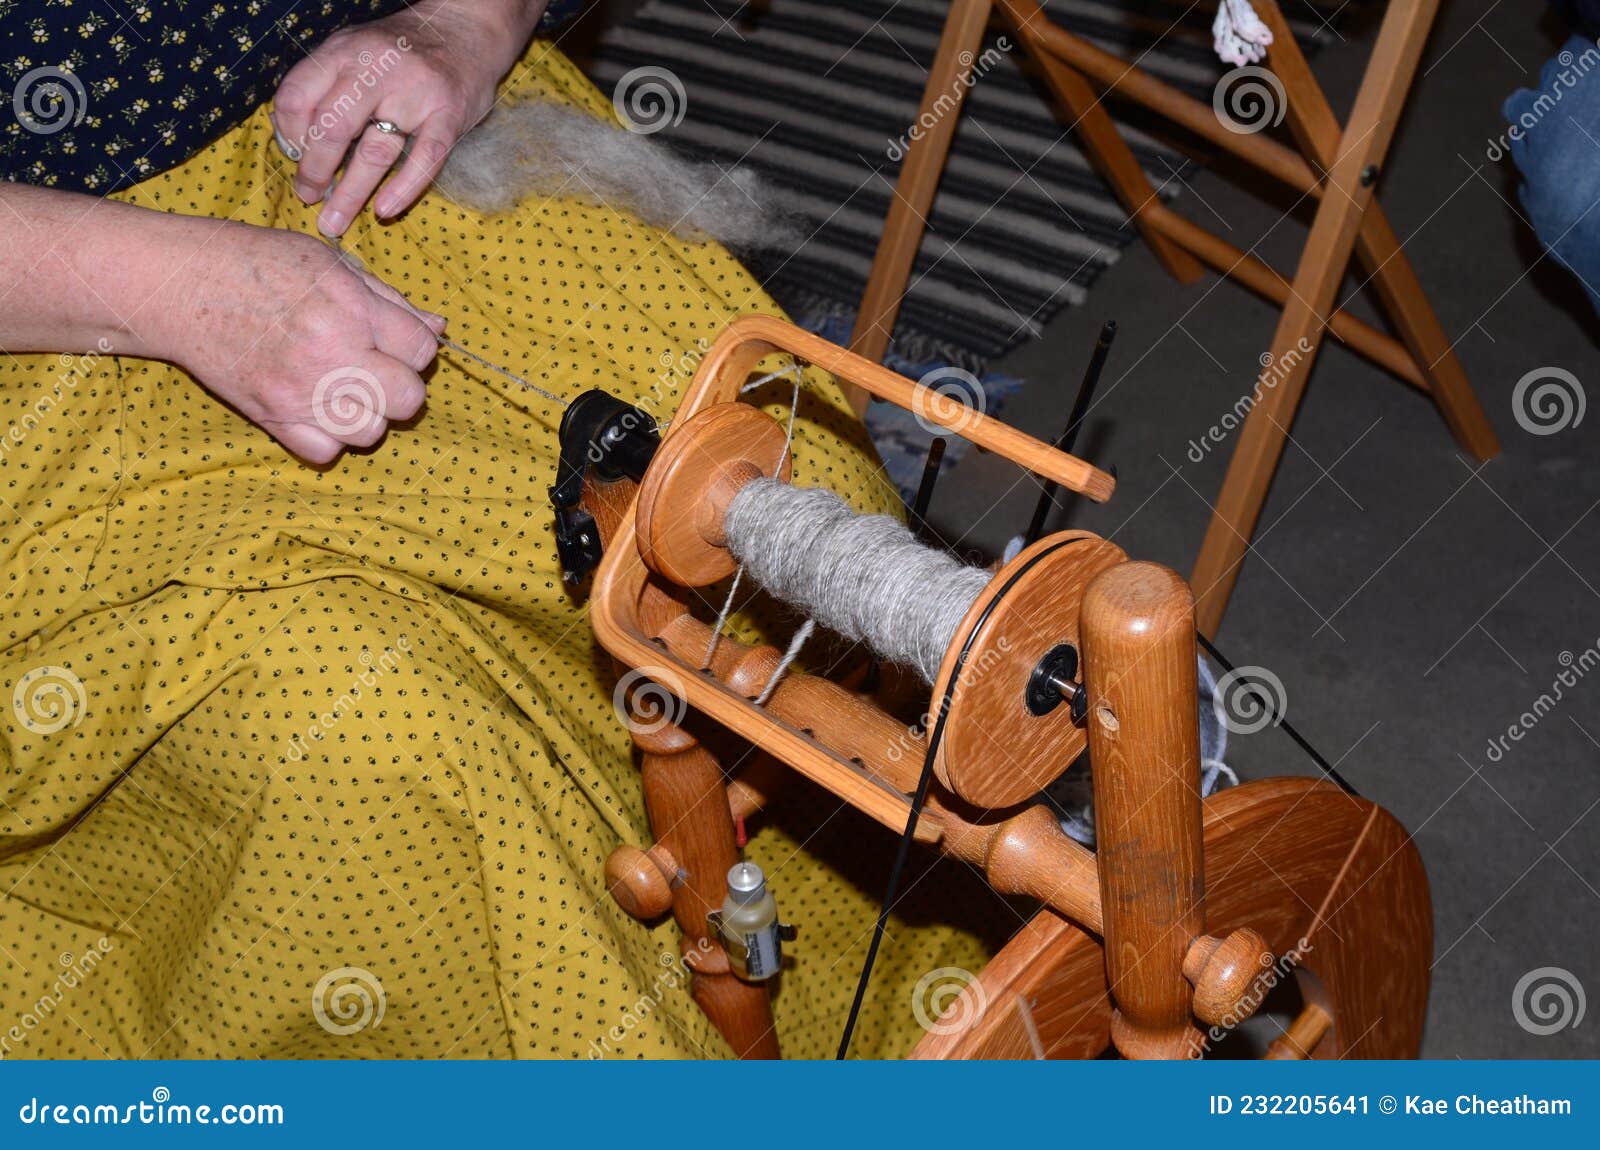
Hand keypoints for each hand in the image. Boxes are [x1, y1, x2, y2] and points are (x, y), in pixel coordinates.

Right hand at [167, 223, 445, 462]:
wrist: (177, 284)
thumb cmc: (253, 262)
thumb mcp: (327, 262)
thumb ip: (387, 299)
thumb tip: (439, 327)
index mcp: (350, 309)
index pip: (422, 350)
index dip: (417, 347)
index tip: (397, 342)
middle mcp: (331, 354)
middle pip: (409, 399)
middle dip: (403, 386)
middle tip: (378, 369)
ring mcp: (301, 391)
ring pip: (372, 432)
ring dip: (368, 414)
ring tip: (345, 388)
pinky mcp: (272, 417)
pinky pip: (326, 453)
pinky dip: (329, 438)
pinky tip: (318, 409)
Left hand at [272, 0, 544, 236]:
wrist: (465, 30)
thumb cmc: (402, 51)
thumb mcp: (354, 50)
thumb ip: (324, 84)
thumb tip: (289, 131)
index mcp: (343, 52)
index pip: (298, 97)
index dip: (288, 134)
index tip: (293, 156)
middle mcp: (375, 69)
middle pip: (332, 128)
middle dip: (314, 170)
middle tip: (307, 197)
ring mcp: (414, 93)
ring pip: (375, 151)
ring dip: (350, 194)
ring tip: (334, 223)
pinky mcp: (448, 114)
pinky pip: (424, 159)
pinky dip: (404, 188)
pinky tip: (386, 211)